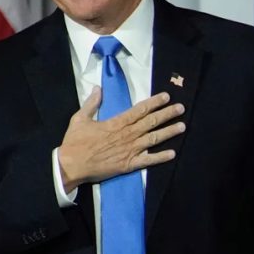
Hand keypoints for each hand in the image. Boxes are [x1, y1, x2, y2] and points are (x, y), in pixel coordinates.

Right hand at [57, 88, 185, 192]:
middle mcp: (127, 135)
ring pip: (153, 139)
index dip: (154, 102)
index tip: (166, 97)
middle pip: (151, 122)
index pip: (140, 110)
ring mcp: (130, 150)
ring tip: (182, 126)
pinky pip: (148, 160)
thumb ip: (91, 103)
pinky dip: (161, 157)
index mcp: (116, 123)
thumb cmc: (75, 142)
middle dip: (167, 114)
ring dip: (169, 132)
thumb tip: (97, 88)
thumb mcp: (80, 118)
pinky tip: (172, 153)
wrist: (72, 165)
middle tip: (181, 108)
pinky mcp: (129, 165)